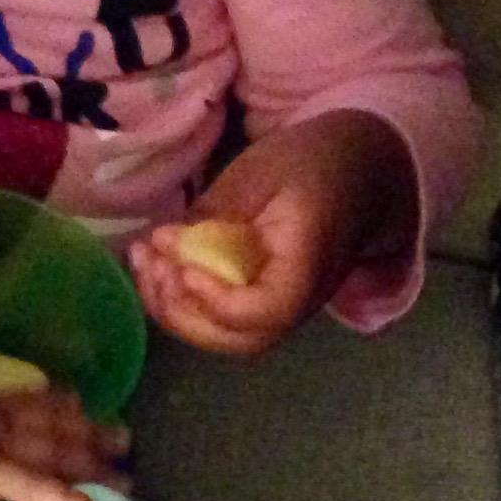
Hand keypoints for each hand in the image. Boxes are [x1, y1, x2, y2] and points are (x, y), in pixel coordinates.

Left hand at [129, 110, 415, 354]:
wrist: (358, 173)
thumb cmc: (308, 163)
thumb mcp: (259, 173)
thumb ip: (217, 213)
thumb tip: (166, 245)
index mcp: (307, 261)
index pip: (270, 309)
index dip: (220, 302)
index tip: (182, 267)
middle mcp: (299, 299)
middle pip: (242, 338)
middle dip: (182, 311)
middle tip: (147, 262)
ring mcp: (283, 305)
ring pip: (228, 336)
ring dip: (174, 308)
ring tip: (142, 260)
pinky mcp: (264, 299)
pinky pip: (225, 317)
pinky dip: (184, 300)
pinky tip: (155, 263)